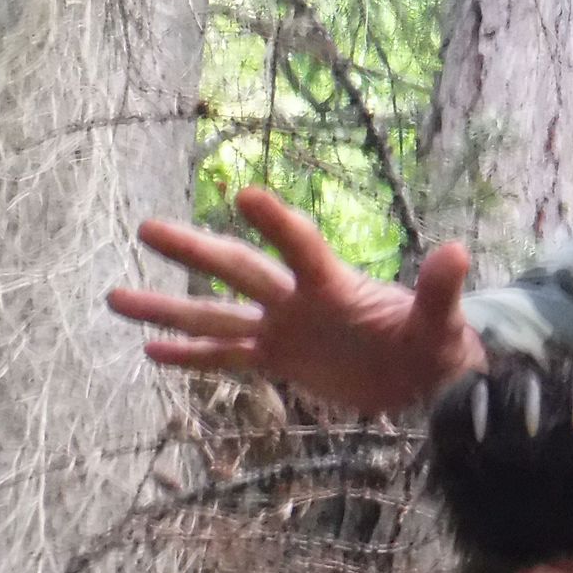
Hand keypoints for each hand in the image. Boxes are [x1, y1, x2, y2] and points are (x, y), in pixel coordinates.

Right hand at [107, 186, 486, 416]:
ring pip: (216, 316)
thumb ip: (441, 291)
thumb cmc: (437, 344)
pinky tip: (148, 352)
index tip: (244, 196)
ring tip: (114, 295)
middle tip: (146, 225)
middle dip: (196, 251)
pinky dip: (190, 357)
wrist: (426, 376)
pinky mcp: (280, 360)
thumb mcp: (442, 324)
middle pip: (239, 271)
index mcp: (335, 287)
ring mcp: (284, 329)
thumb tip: (458, 252)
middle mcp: (299, 301)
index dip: (276, 224)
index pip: (300, 247)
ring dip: (168, 307)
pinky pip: (226, 358)